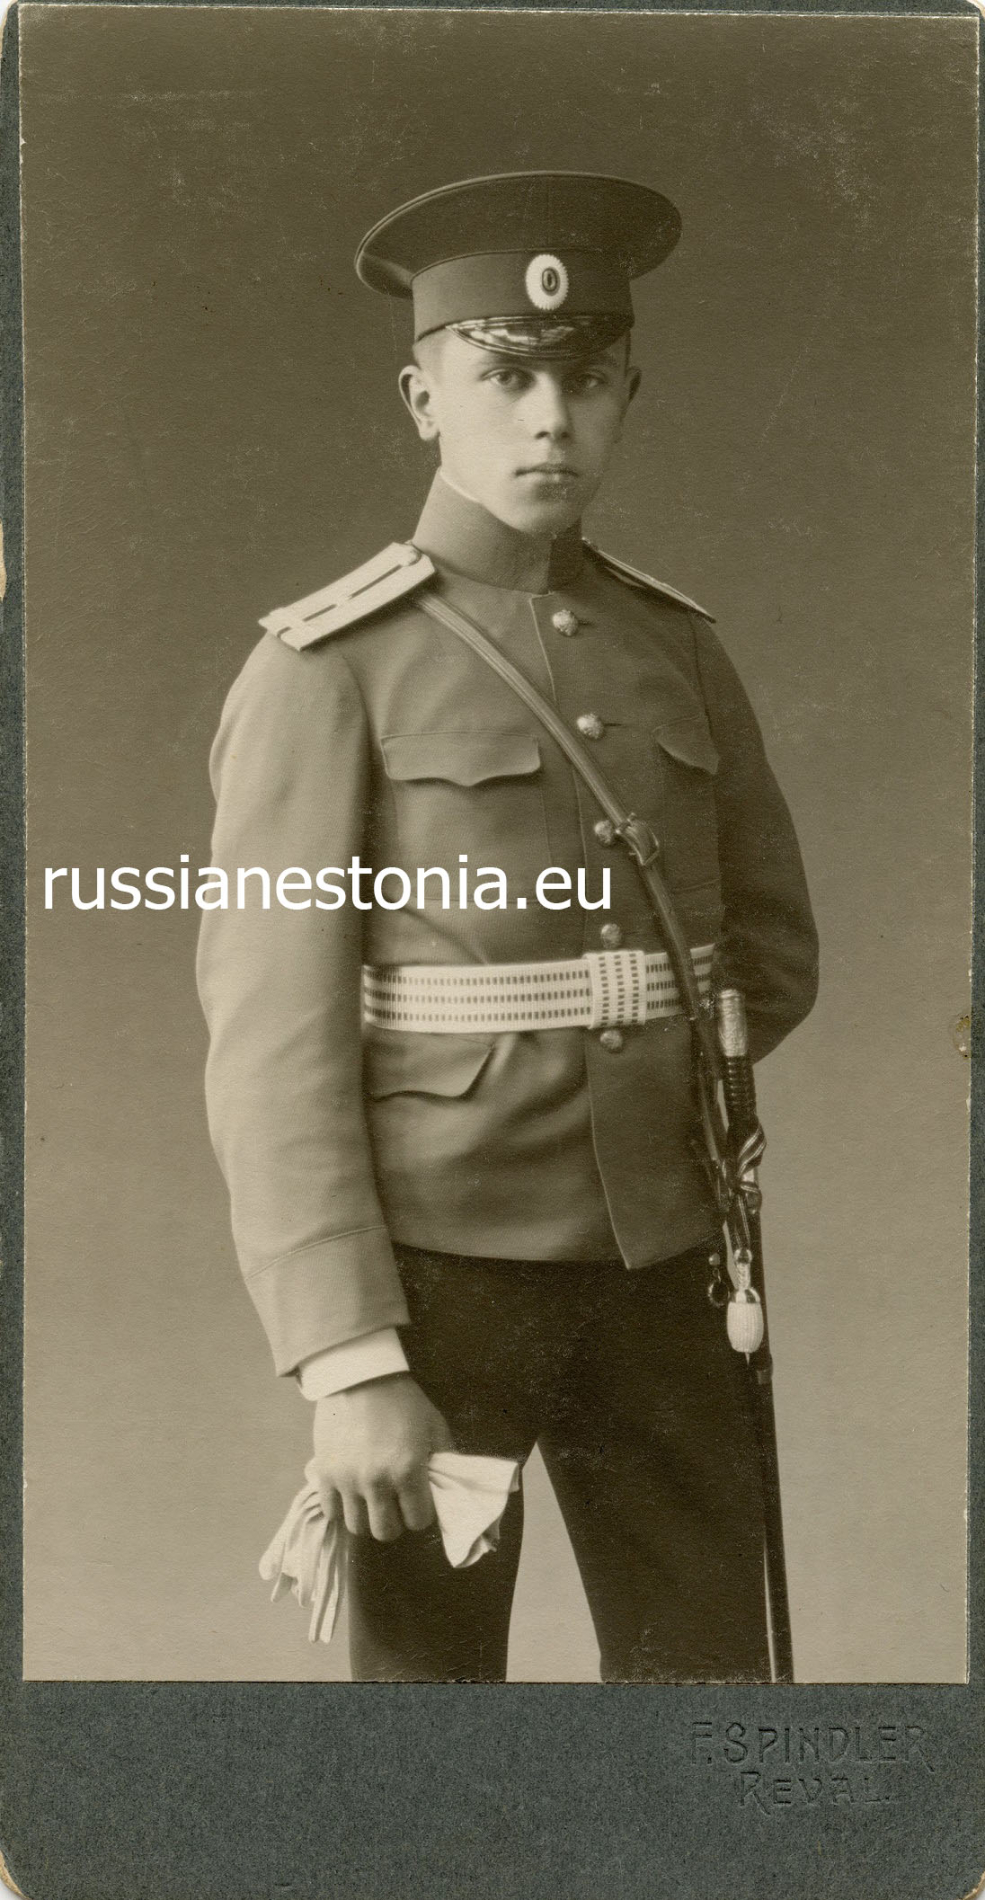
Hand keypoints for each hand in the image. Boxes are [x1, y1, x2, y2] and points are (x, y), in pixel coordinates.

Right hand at [312, 1373, 453, 1541]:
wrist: (359, 1374)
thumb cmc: (402, 1400)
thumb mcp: (434, 1425)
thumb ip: (445, 1460)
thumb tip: (448, 1489)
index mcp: (408, 1470)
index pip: (418, 1521)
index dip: (421, 1513)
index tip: (418, 1500)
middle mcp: (376, 1481)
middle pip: (386, 1532)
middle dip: (395, 1521)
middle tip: (395, 1503)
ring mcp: (347, 1479)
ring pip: (357, 1527)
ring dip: (368, 1517)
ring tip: (372, 1498)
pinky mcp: (324, 1473)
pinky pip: (331, 1511)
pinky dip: (342, 1508)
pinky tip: (351, 1492)